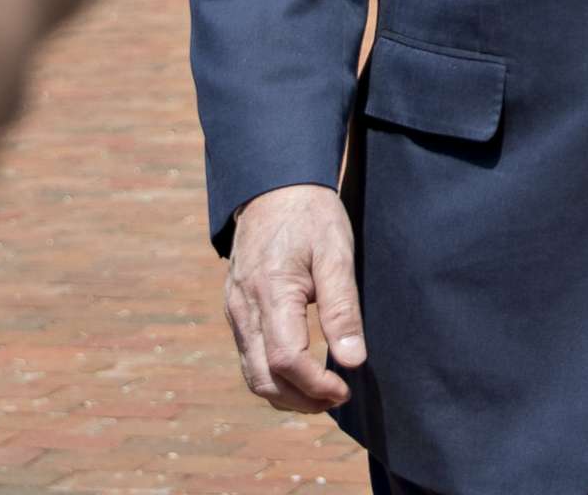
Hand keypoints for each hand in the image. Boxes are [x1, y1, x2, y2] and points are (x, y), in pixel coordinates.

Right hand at [225, 184, 365, 413]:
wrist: (273, 186)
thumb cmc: (311, 216)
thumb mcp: (336, 254)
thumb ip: (343, 308)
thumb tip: (353, 361)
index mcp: (270, 292)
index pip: (287, 361)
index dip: (317, 386)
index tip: (345, 388)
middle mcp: (243, 307)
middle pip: (264, 379)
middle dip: (302, 400)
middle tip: (338, 397)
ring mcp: (234, 309)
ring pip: (252, 374)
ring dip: (287, 394)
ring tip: (323, 391)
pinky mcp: (235, 308)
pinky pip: (248, 356)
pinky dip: (274, 376)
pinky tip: (302, 371)